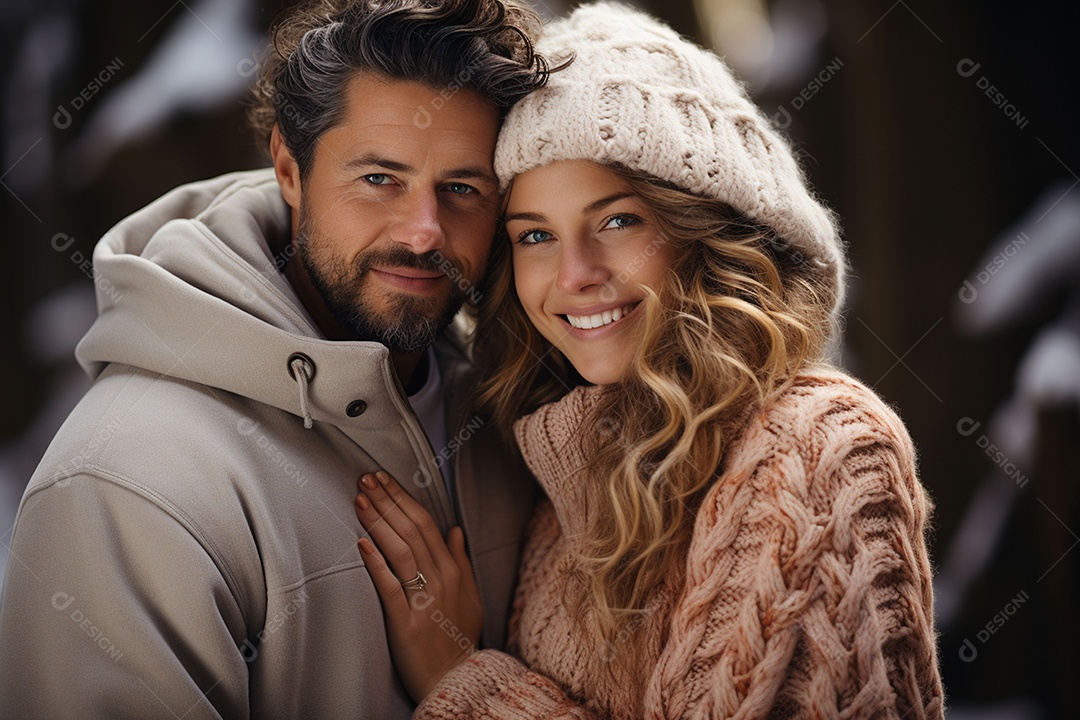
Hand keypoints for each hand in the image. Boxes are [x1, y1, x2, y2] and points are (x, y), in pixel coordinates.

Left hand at [354, 470, 481, 702]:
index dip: (403, 499)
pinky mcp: (406, 621)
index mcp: (452, 570)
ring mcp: (423, 599)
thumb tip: (455, 530)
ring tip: (360, 500)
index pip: (426, 524)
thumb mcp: (470, 595)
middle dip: (387, 501)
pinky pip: (390, 586)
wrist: (456, 678)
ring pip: (400, 551)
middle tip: (366, 479)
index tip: (384, 480)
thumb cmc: (460, 637)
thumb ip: (461, 561)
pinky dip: (376, 563)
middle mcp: (440, 579)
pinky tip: (362, 544)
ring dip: (378, 523)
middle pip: (411, 530)